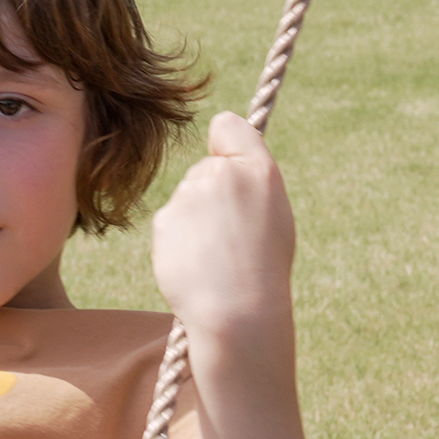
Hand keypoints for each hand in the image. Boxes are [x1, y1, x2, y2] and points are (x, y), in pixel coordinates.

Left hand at [150, 112, 295, 343]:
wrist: (236, 312)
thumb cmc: (262, 267)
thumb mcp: (274, 214)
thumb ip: (249, 178)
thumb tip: (221, 161)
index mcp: (258, 170)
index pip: (228, 126)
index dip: (225, 144)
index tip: (228, 164)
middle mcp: (222, 174)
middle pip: (205, 170)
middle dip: (211, 194)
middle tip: (231, 236)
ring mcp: (190, 196)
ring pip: (186, 199)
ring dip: (194, 221)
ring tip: (217, 256)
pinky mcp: (164, 219)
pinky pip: (170, 223)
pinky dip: (179, 241)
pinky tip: (197, 263)